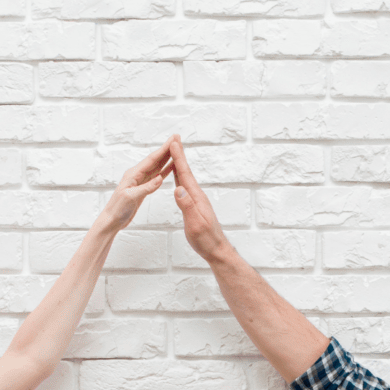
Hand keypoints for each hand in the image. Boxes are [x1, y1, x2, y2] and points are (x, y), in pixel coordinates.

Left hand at [102, 137, 173, 230]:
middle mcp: (137, 175)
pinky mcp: (142, 189)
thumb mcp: (132, 197)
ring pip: (156, 167)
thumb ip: (146, 188)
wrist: (112, 220)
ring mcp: (140, 182)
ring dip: (166, 158)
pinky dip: (164, 172)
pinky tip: (170, 168)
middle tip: (178, 139)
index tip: (174, 139)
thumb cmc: (118, 209)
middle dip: (167, 149)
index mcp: (133, 174)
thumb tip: (160, 178)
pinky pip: (155, 177)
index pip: (152, 159)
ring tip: (177, 150)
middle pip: (155, 160)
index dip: (164, 149)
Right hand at [170, 135, 229, 262]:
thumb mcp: (194, 223)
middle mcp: (197, 195)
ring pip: (185, 178)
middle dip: (179, 155)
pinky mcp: (195, 206)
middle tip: (174, 140)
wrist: (216, 249)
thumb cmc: (206, 239)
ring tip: (175, 153)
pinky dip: (180, 178)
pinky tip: (178, 178)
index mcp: (196, 197)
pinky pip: (185, 188)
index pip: (185, 174)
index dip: (178, 158)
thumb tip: (178, 188)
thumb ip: (186, 205)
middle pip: (185, 172)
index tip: (173, 142)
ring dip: (179, 165)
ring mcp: (196, 200)